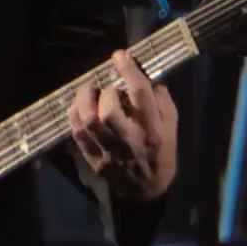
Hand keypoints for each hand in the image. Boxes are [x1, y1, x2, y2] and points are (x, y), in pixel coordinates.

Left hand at [69, 50, 177, 202]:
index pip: (141, 96)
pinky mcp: (95, 160)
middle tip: (108, 88)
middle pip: (110, 112)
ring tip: (89, 92)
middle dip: (106, 92)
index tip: (120, 55)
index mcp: (154, 130)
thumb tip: (145, 74)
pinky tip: (79, 107)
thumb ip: (161, 100)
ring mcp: (110, 152)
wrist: (149, 190)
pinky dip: (74, 115)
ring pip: (89, 122)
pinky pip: (77, 134)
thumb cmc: (162, 151)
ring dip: (85, 100)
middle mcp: (131, 141)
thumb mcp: (171, 125)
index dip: (129, 71)